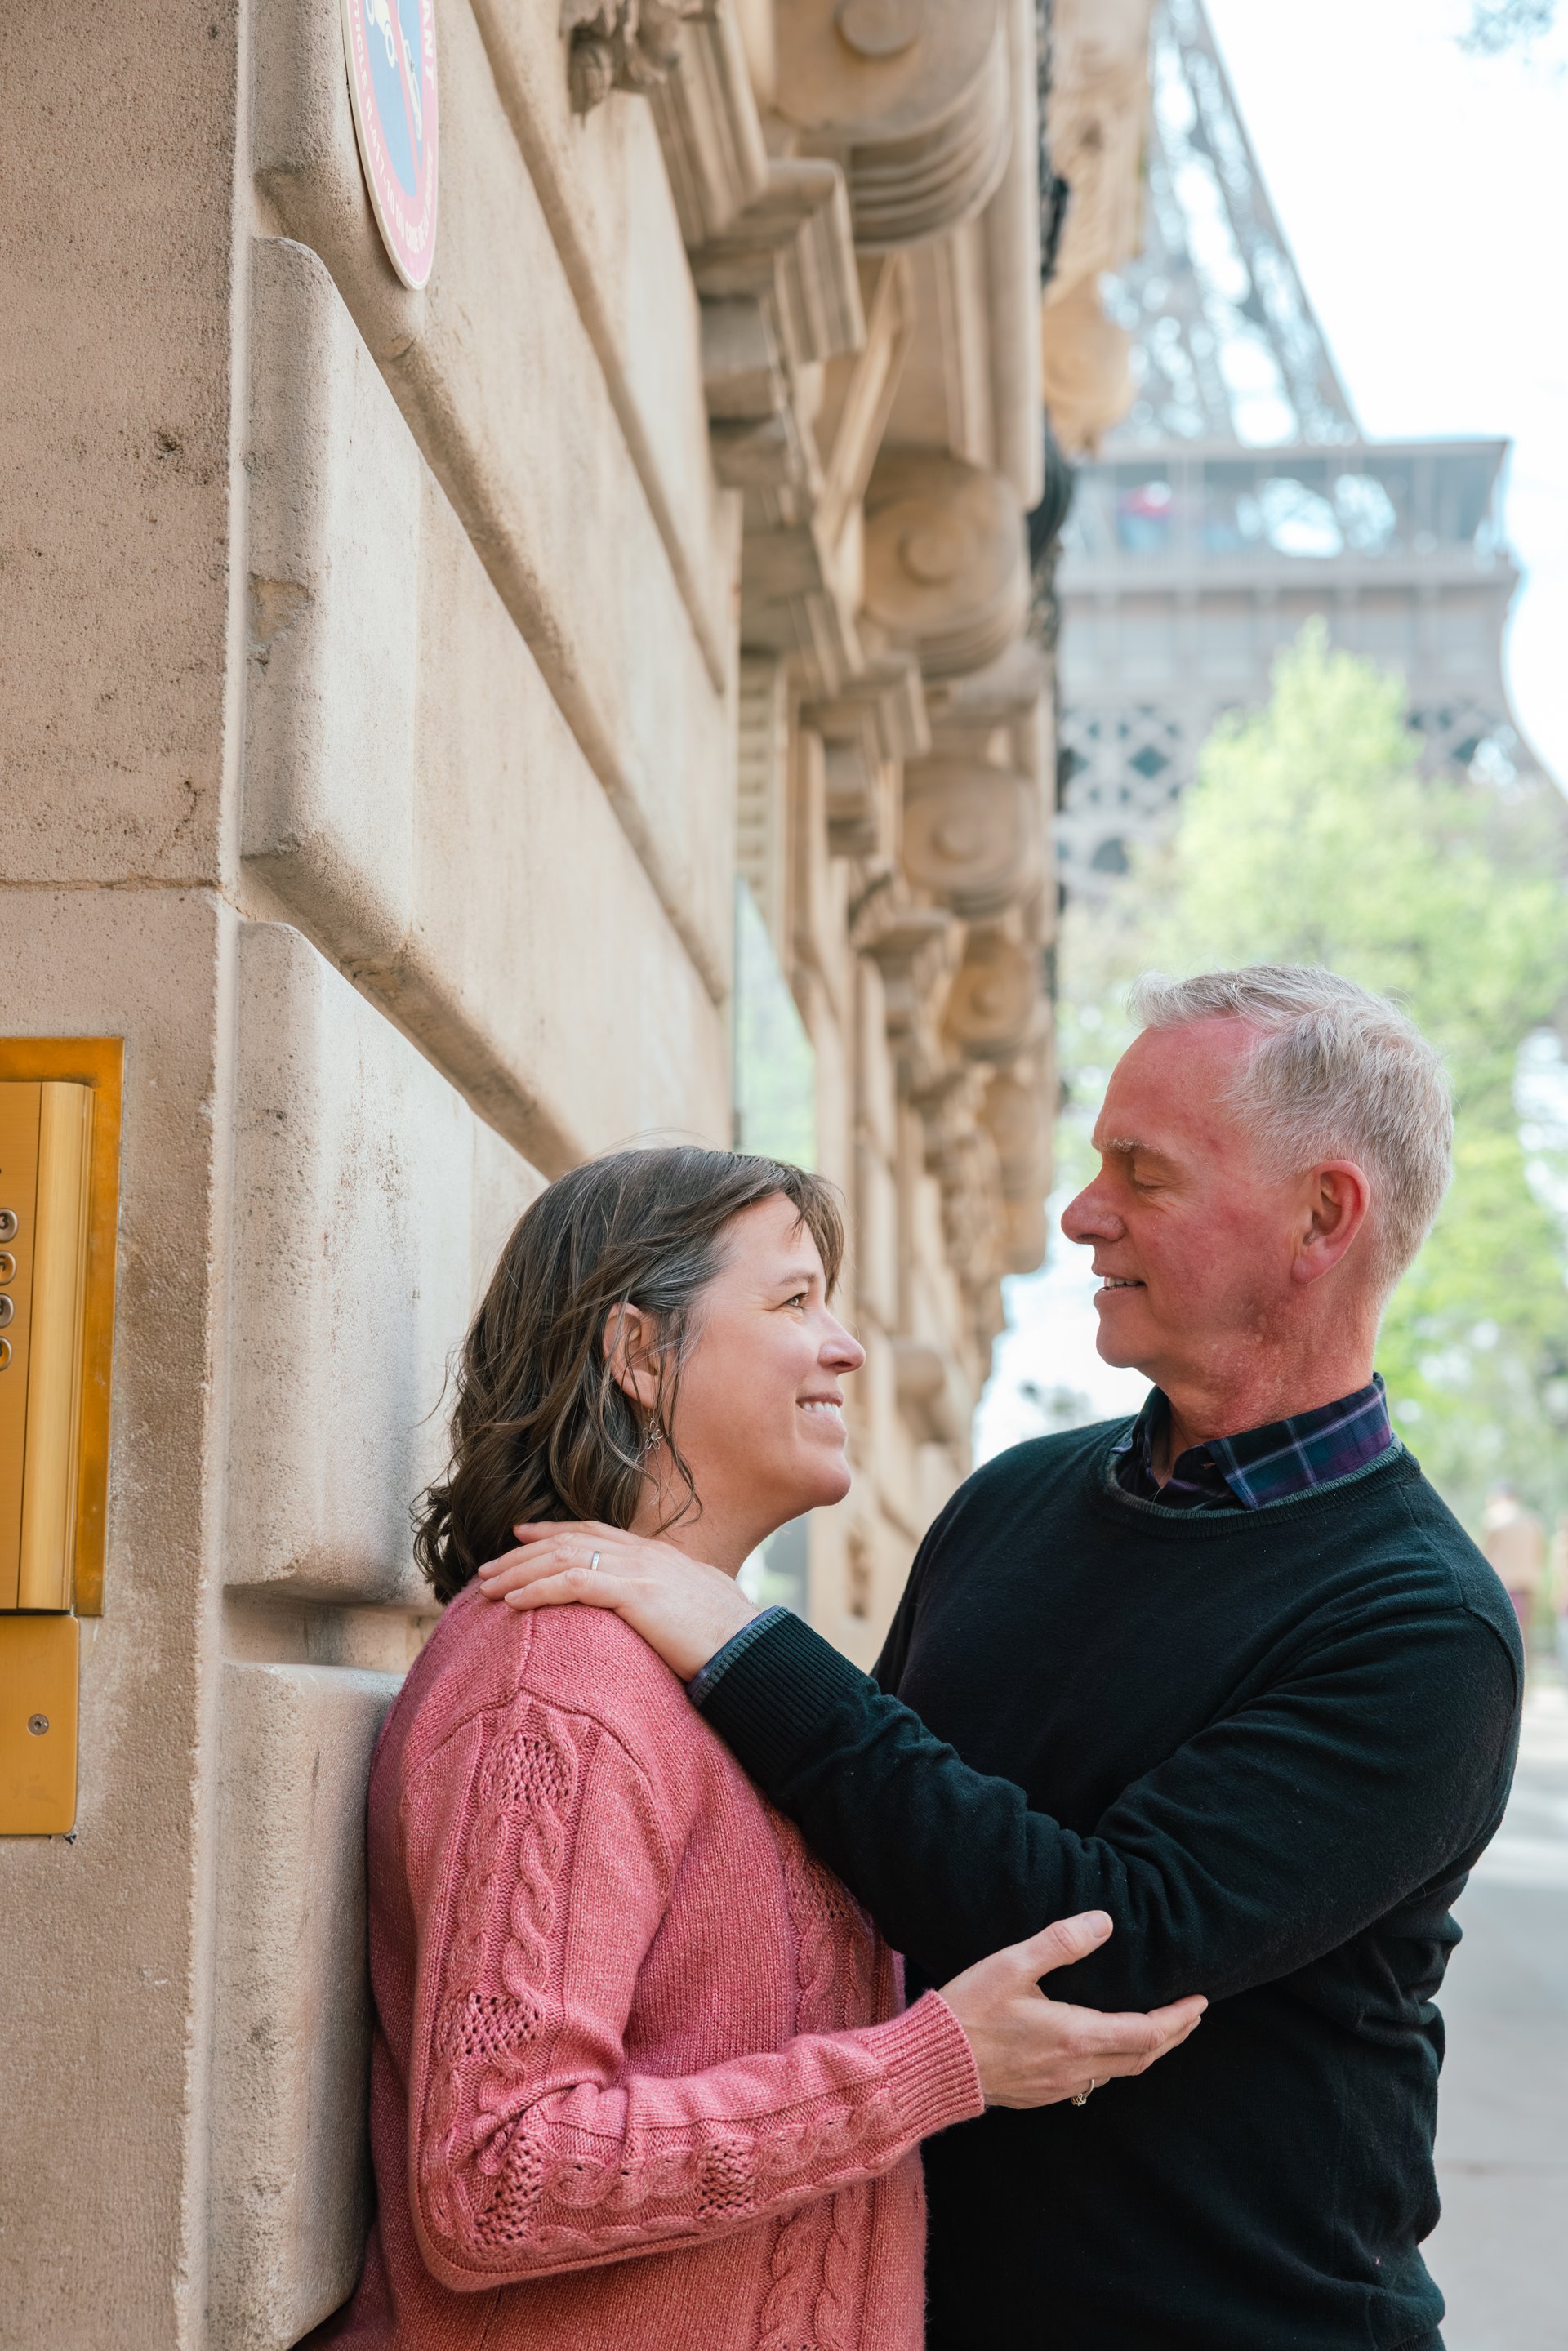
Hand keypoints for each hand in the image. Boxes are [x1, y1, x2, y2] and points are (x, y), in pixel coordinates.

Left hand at [475, 1521, 759, 1680]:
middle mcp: (643, 1553)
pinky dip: (537, 1590)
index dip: (552, 1531)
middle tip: (487, 1567)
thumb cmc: (726, 1638)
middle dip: (522, 1553)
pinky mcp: (635, 1593)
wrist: (751, 1648)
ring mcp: (639, 1570)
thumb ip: (664, 1601)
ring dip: (518, 1572)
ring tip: (485, 1587)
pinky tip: (512, 1602)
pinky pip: (573, 1583)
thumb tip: (650, 1614)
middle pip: (569, 1541)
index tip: (520, 1536)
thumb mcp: (691, 1607)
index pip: (593, 1532)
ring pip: (562, 1558)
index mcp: (655, 1554)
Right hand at [937, 1911, 1205, 2108]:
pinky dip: (1118, 2063)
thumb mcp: (1013, 1966)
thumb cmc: (970, 2011)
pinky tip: (1110, 2050)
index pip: (1147, 2033)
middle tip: (1193, 2016)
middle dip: (1173, 2036)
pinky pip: (1095, 2080)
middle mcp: (1076, 2067)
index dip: (1179, 2019)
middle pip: (1142, 2057)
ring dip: (1148, 2051)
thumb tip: (1105, 1922)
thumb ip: (1061, 1942)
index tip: (1200, 2002)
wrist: (932, 2065)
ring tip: (1162, 2032)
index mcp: (1076, 2035)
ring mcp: (1059, 2086)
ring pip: (1120, 2072)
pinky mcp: (1042, 2094)